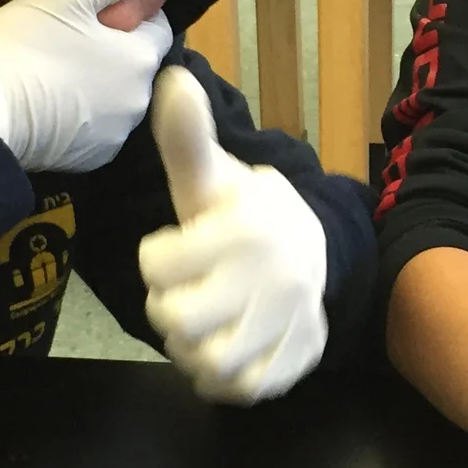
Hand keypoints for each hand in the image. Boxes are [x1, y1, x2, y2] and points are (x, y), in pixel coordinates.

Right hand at [0, 0, 183, 170]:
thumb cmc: (23, 42)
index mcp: (142, 58)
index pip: (157, 26)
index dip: (127, 13)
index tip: (91, 12)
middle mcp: (142, 100)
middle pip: (138, 64)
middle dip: (114, 50)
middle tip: (67, 38)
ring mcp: (118, 135)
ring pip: (119, 96)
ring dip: (100, 83)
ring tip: (55, 70)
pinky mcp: (93, 159)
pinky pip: (98, 127)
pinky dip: (84, 114)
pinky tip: (52, 102)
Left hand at [137, 68, 327, 402]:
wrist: (314, 246)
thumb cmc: (243, 213)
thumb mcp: (211, 176)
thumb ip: (186, 137)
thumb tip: (171, 78)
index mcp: (246, 230)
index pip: (154, 265)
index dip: (154, 260)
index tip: (173, 250)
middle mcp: (275, 278)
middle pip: (176, 321)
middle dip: (168, 309)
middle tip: (183, 294)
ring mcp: (290, 323)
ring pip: (209, 362)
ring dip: (191, 350)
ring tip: (201, 324)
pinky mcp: (298, 359)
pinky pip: (244, 389)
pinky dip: (223, 380)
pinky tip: (223, 351)